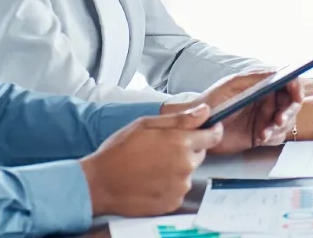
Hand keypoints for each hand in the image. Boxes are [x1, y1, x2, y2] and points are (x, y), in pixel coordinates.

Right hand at [80, 104, 220, 216]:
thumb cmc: (118, 151)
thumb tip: (205, 111)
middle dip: (187, 149)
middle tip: (163, 150)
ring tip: (152, 167)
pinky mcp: (173, 202)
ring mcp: (180, 187)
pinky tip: (151, 181)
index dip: (212, 131)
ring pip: (188, 173)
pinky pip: (179, 190)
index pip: (213, 136)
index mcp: (180, 143)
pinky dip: (170, 185)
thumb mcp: (145, 124)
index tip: (210, 129)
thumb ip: (179, 118)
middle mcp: (185, 166)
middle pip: (199, 154)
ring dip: (178, 168)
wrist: (99, 183)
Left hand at [164, 70, 303, 152]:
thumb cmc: (212, 101)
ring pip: (286, 122)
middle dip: (288, 113)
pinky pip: (277, 137)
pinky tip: (260, 137)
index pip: (288, 83)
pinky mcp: (261, 135)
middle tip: (278, 120)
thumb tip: (278, 72)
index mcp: (262, 86)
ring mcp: (265, 118)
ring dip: (279, 127)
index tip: (296, 96)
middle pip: (291, 104)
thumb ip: (256, 78)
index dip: (297, 88)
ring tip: (264, 132)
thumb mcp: (233, 85)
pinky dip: (272, 137)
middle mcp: (267, 101)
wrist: (198, 127)